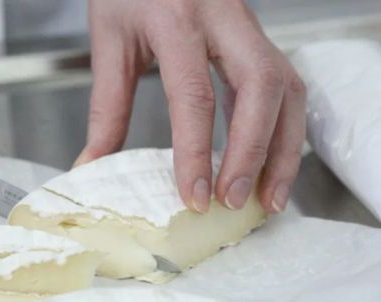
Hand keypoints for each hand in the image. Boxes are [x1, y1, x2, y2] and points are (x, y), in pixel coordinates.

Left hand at [77, 0, 305, 213]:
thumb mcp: (109, 41)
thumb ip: (106, 106)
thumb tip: (93, 163)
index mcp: (176, 19)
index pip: (194, 94)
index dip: (197, 152)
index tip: (194, 196)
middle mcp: (223, 19)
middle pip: (259, 88)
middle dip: (253, 153)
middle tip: (235, 202)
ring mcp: (248, 26)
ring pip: (287, 88)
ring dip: (283, 149)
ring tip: (268, 199)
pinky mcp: (258, 37)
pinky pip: (287, 85)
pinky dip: (286, 130)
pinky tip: (275, 163)